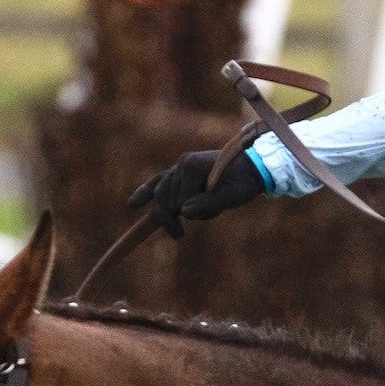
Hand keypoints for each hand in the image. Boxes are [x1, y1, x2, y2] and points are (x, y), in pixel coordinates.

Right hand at [126, 150, 266, 237]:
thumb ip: (207, 204)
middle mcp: (181, 164)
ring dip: (181, 209)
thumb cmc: (243, 182)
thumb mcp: (230, 196)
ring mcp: (179, 168)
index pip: (178, 202)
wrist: (252, 167)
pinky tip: (132, 204)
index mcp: (190, 166)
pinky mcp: (180, 173)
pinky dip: (146, 193)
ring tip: (204, 208)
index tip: (203, 221)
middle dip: (185, 213)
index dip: (192, 214)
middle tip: (205, 217)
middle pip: (166, 200)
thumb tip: (183, 212)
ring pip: (165, 198)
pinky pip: (158, 183)